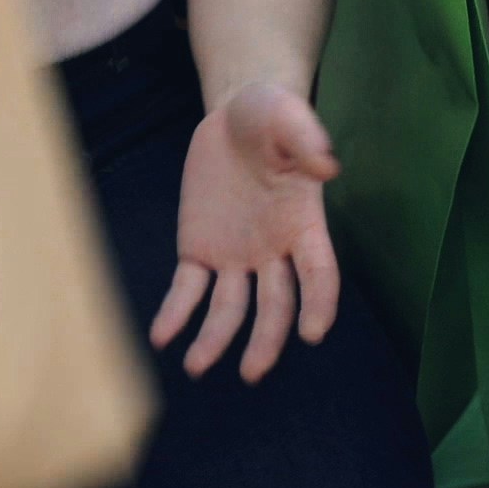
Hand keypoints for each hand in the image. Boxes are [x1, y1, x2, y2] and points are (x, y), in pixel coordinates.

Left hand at [154, 84, 343, 382]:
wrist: (234, 116)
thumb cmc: (271, 116)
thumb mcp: (288, 116)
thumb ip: (306, 139)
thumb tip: (327, 167)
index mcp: (304, 225)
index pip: (320, 274)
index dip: (319, 304)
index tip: (313, 333)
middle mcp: (274, 251)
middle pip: (275, 305)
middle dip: (265, 340)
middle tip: (252, 371)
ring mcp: (235, 254)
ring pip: (230, 308)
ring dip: (215, 339)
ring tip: (195, 366)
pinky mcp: (199, 248)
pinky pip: (187, 288)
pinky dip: (175, 312)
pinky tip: (162, 336)